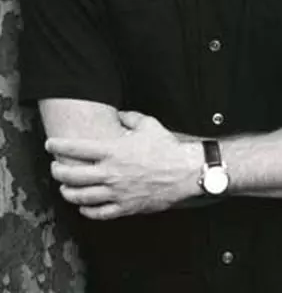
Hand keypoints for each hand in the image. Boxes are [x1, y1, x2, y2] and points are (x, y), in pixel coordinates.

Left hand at [45, 112, 200, 219]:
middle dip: (58, 170)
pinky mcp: (125, 207)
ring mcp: (116, 192)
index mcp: (113, 151)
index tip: (51, 144)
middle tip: (54, 167)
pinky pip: (98, 213)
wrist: (185, 171)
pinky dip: (86, 210)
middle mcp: (110, 172)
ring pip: (81, 196)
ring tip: (64, 187)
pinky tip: (83, 206)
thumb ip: (129, 117)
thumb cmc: (167, 148)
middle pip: (72, 175)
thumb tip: (119, 114)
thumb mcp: (148, 124)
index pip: (76, 148)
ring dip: (67, 192)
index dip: (59, 146)